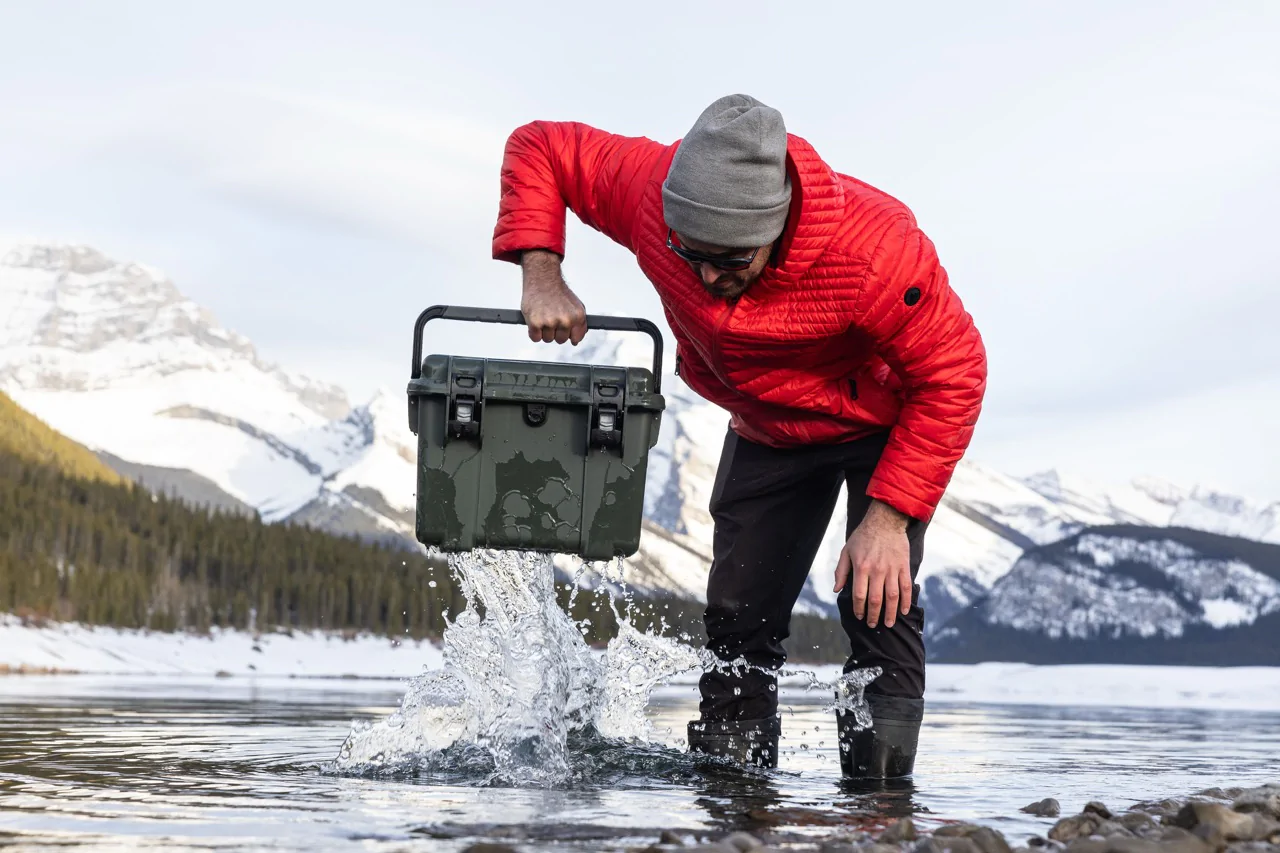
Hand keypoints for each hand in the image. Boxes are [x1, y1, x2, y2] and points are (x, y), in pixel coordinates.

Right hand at [520, 250, 586, 344]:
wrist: (542, 278)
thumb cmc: (558, 292)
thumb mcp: (576, 305)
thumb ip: (579, 323)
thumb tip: (576, 341)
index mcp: (577, 316)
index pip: (575, 338)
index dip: (569, 334)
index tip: (564, 329)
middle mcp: (565, 320)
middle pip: (560, 340)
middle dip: (555, 332)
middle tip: (551, 317)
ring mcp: (550, 322)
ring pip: (547, 339)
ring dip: (544, 331)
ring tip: (543, 315)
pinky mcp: (535, 323)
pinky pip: (535, 338)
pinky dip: (534, 331)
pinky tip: (536, 319)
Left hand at [833, 499, 912, 628]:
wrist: (885, 521)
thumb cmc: (863, 536)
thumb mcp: (846, 551)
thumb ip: (841, 571)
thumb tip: (836, 589)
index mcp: (861, 567)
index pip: (859, 595)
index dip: (859, 609)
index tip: (859, 617)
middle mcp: (877, 570)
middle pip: (876, 600)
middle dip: (874, 616)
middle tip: (873, 625)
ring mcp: (892, 569)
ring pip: (892, 597)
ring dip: (891, 613)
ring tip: (888, 624)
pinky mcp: (904, 566)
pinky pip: (906, 587)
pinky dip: (906, 601)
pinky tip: (904, 611)